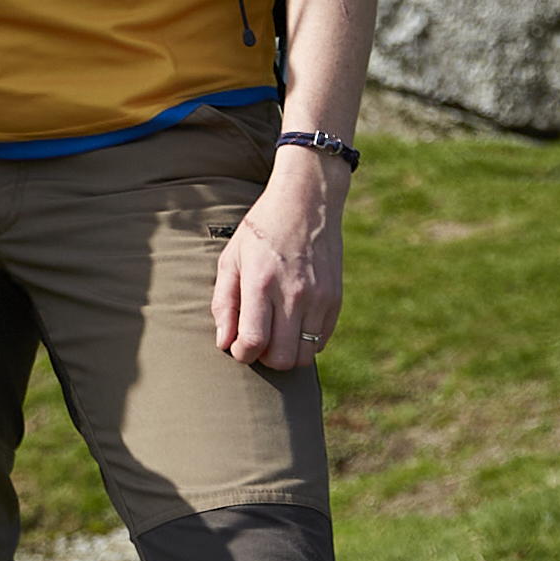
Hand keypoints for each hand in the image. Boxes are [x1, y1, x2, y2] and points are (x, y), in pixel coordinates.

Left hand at [210, 149, 342, 372]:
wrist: (306, 201)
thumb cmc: (261, 230)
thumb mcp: (231, 259)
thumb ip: (224, 303)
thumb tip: (224, 342)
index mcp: (262, 283)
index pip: (252, 342)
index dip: (240, 353)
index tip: (237, 344)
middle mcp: (294, 294)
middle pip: (281, 358)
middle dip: (264, 358)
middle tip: (256, 340)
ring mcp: (319, 298)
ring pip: (304, 356)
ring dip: (286, 354)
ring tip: (274, 334)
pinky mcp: (335, 299)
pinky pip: (321, 341)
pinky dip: (304, 342)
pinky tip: (292, 323)